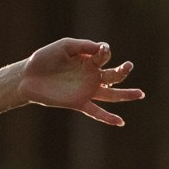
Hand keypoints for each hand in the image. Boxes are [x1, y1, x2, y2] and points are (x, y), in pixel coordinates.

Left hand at [20, 38, 141, 126]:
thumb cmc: (45, 59)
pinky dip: (108, 117)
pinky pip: (96, 112)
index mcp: (88, 60)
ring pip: (111, 95)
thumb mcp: (64, 46)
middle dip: (123, 71)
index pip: (104, 56)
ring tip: (140, 94)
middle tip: (129, 66)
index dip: (105, 52)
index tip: (102, 50)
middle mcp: (90, 76)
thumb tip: (102, 47)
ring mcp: (86, 90)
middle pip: (113, 76)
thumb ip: (83, 46)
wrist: (28, 77)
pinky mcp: (78, 103)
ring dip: (126, 94)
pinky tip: (120, 122)